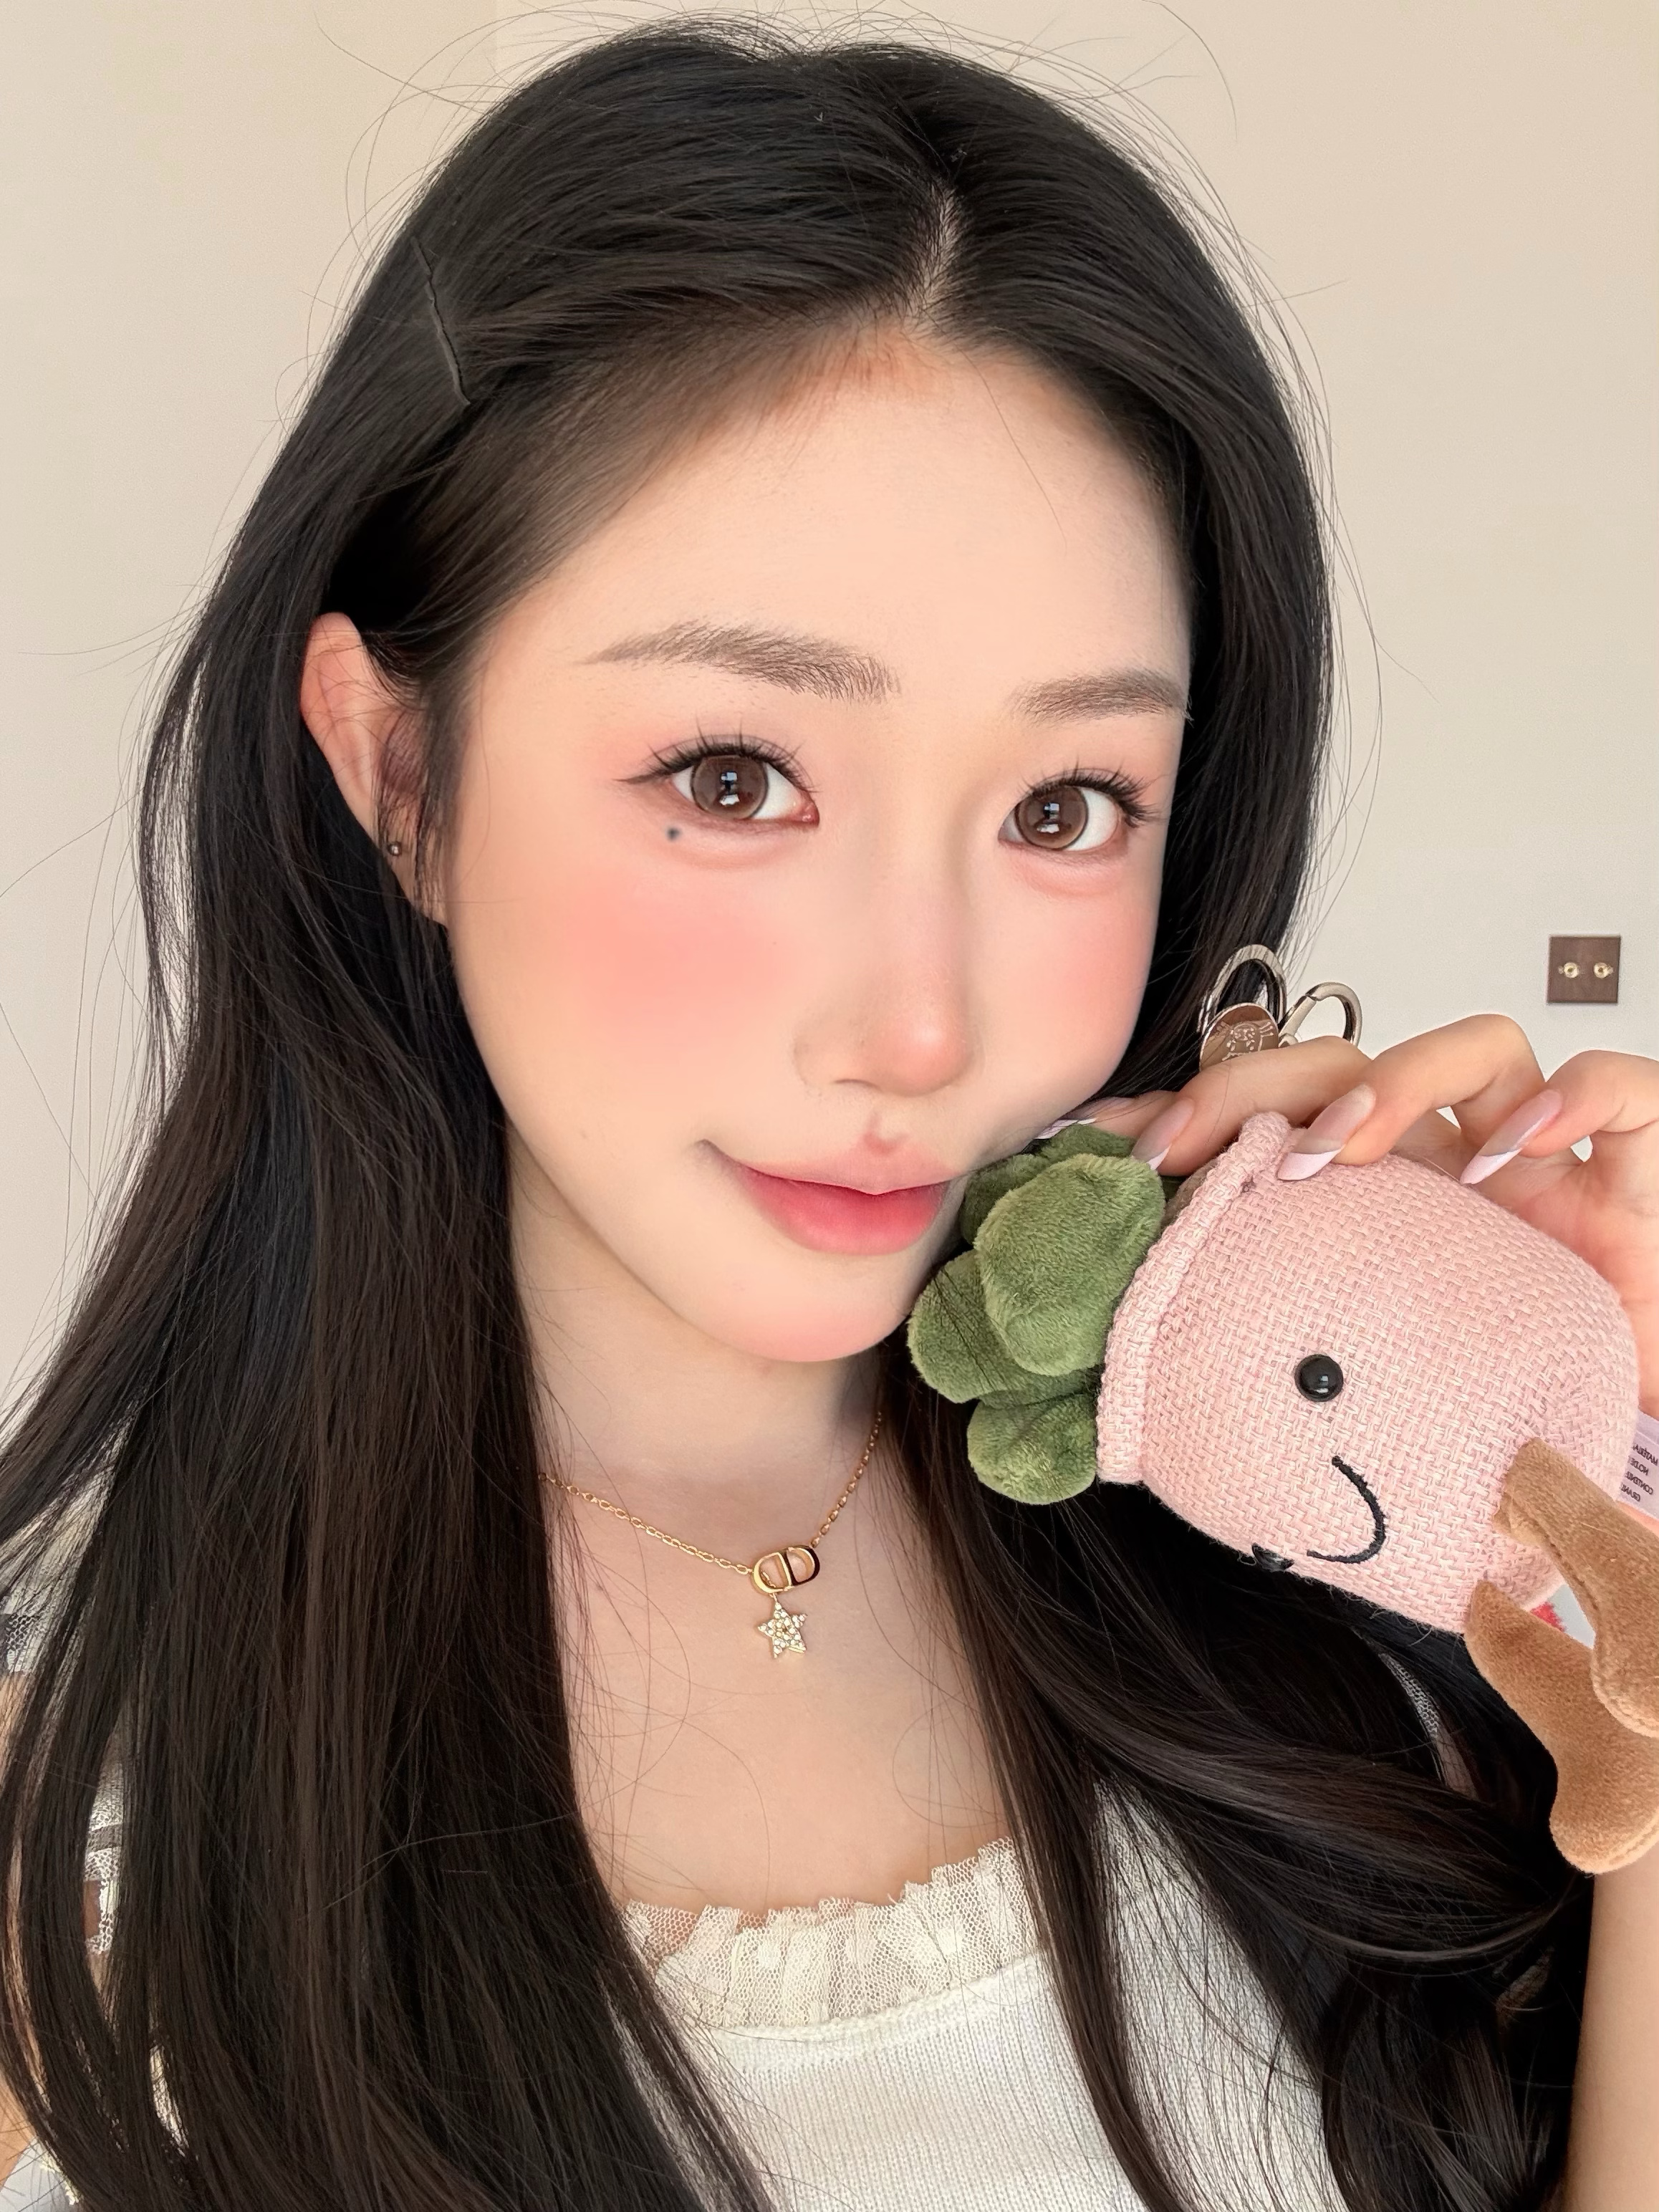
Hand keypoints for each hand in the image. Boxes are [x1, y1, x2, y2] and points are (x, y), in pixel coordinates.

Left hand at [1084, 1017, 1658, 1415]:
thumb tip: (1141, 1409)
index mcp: (1372, 1210)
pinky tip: (1525, 1147)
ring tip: (1340, 1148)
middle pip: (1350, 1068)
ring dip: (1398, 1082)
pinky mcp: (1642, 1178)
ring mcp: (1548, 1167)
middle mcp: (1452, 1170)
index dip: (1193, 1116)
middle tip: (1188, 1148)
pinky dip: (1580, 1095)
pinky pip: (1627, 1091)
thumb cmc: (1497, 1431)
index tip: (1110, 1149)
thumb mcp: (1369, 1400)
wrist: (1619, 1474)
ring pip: (1480, 1051)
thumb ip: (1284, 1374)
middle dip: (1258, 1086)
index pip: (1275, 1121)